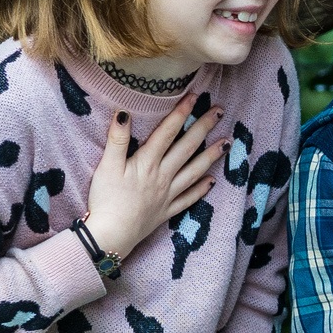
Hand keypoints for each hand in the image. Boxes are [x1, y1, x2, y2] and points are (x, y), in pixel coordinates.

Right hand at [83, 92, 223, 259]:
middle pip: (187, 148)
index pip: (168, 132)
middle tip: (220, 111)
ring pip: (194, 171)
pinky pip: (189, 198)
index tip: (194, 96)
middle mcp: (163, 176)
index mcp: (147, 163)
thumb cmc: (105, 200)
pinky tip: (212, 181)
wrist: (111, 235)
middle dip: (204, 127)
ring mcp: (168, 194)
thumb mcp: (106, 167)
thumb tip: (124, 113)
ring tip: (227, 142)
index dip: (181, 113)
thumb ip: (117, 140)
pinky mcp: (167, 211)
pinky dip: (201, 189)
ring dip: (211, 155)